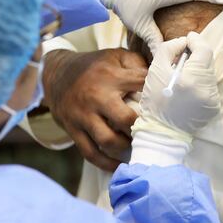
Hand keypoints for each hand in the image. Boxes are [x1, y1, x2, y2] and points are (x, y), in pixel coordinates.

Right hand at [42, 48, 147, 170]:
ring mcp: (83, 115)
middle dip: (141, 128)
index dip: (156, 96)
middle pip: (125, 120)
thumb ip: (137, 63)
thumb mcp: (114, 56)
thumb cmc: (93, 66)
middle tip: (150, 131)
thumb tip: (158, 78)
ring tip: (135, 144)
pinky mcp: (73, 129)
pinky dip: (106, 163)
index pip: (141, 85)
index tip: (166, 106)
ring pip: (108, 140)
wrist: (56, 73)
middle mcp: (96, 96)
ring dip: (125, 146)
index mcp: (110, 76)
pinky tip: (119, 166)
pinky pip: (90, 153)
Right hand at [136, 32, 219, 137]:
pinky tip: (187, 89)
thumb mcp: (155, 69)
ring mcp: (212, 99)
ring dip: (197, 70)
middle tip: (180, 60)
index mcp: (191, 79)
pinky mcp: (214, 107)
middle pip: (206, 61)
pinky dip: (200, 83)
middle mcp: (206, 89)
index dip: (195, 41)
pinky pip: (209, 87)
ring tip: (182, 77)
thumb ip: (169, 48)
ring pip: (208, 73)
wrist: (161, 131)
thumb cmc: (155, 100)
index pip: (203, 50)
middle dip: (195, 56)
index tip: (187, 39)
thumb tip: (183, 41)